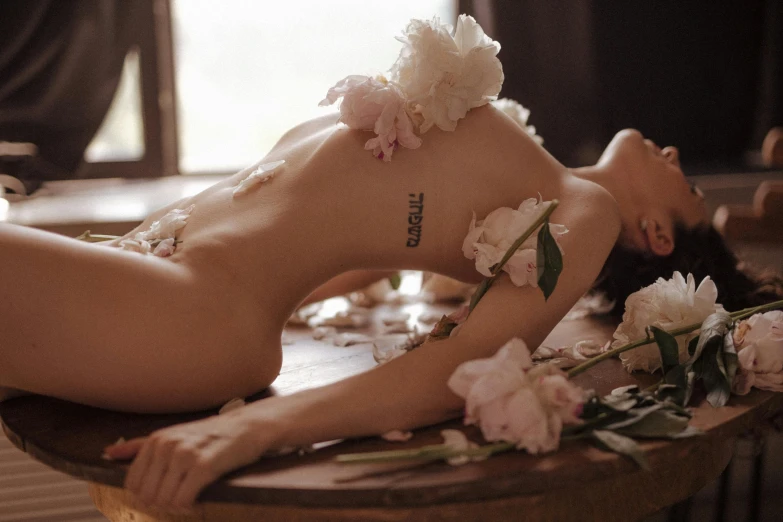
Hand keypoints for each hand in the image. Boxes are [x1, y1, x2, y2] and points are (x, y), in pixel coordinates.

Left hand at [103, 409, 270, 510]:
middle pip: (146, 495)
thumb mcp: (172, 435)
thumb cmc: (209, 434)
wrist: (248, 427)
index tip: (165, 492)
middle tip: (179, 497)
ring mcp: (185, 455)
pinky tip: (197, 500)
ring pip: (163, 501)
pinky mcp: (204, 467)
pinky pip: (182, 501)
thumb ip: (138, 445)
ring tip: (189, 497)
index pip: (132, 483)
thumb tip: (107, 452)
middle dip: (161, 503)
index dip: (146, 495)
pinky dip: (188, 507)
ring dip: (176, 506)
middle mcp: (167, 445)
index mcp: (156, 440)